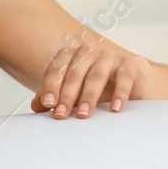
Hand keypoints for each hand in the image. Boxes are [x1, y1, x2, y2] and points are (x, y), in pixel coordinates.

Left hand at [30, 41, 153, 118]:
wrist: (131, 81)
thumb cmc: (97, 87)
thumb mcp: (74, 94)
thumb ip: (55, 98)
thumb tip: (36, 107)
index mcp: (71, 56)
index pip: (57, 68)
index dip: (51, 86)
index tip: (47, 103)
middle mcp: (88, 53)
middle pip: (75, 73)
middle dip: (67, 96)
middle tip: (62, 114)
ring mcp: (109, 57)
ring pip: (96, 76)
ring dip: (89, 97)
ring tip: (84, 115)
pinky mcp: (129, 65)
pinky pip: (124, 78)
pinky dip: (119, 94)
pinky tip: (115, 109)